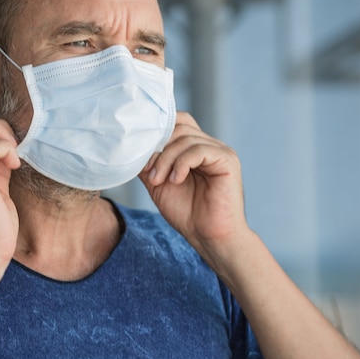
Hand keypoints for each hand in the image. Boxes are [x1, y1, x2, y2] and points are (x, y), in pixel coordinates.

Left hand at [139, 112, 248, 261]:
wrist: (208, 237)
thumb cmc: (187, 213)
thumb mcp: (158, 184)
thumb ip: (148, 164)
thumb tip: (132, 147)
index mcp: (194, 148)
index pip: (176, 121)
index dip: (157, 131)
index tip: (140, 153)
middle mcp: (208, 145)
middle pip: (178, 128)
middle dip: (158, 149)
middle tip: (150, 174)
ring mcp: (219, 151)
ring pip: (185, 139)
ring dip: (166, 160)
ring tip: (159, 181)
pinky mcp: (227, 161)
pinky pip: (199, 150)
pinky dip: (181, 164)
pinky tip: (175, 180)